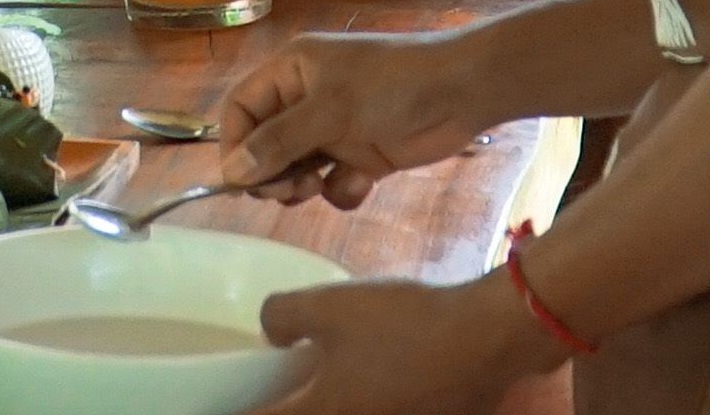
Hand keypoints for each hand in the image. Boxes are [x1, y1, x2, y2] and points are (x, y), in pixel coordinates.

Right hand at [216, 31, 489, 211]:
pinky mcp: (362, 156)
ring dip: (301, 185)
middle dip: (270, 171)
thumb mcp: (330, 110)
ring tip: (316, 188)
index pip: (241, 109)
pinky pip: (332, 183)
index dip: (234, 144)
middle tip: (286, 192)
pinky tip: (362, 183)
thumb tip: (233, 171)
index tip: (241, 182)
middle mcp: (307, 100)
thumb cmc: (391, 86)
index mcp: (291, 72)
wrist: (461, 94)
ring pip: (296, 168)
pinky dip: (341, 190)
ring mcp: (335, 129)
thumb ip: (279, 141)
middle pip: (264, 144)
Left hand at [253, 273, 563, 413]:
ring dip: (326, 405)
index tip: (223, 407)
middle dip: (284, 408)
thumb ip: (283, 316)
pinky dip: (365, 403)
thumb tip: (269, 332)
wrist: (486, 339)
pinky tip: (369, 379)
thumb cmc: (404, 325)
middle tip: (274, 394)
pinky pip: (381, 414)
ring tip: (320, 385)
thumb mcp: (330, 305)